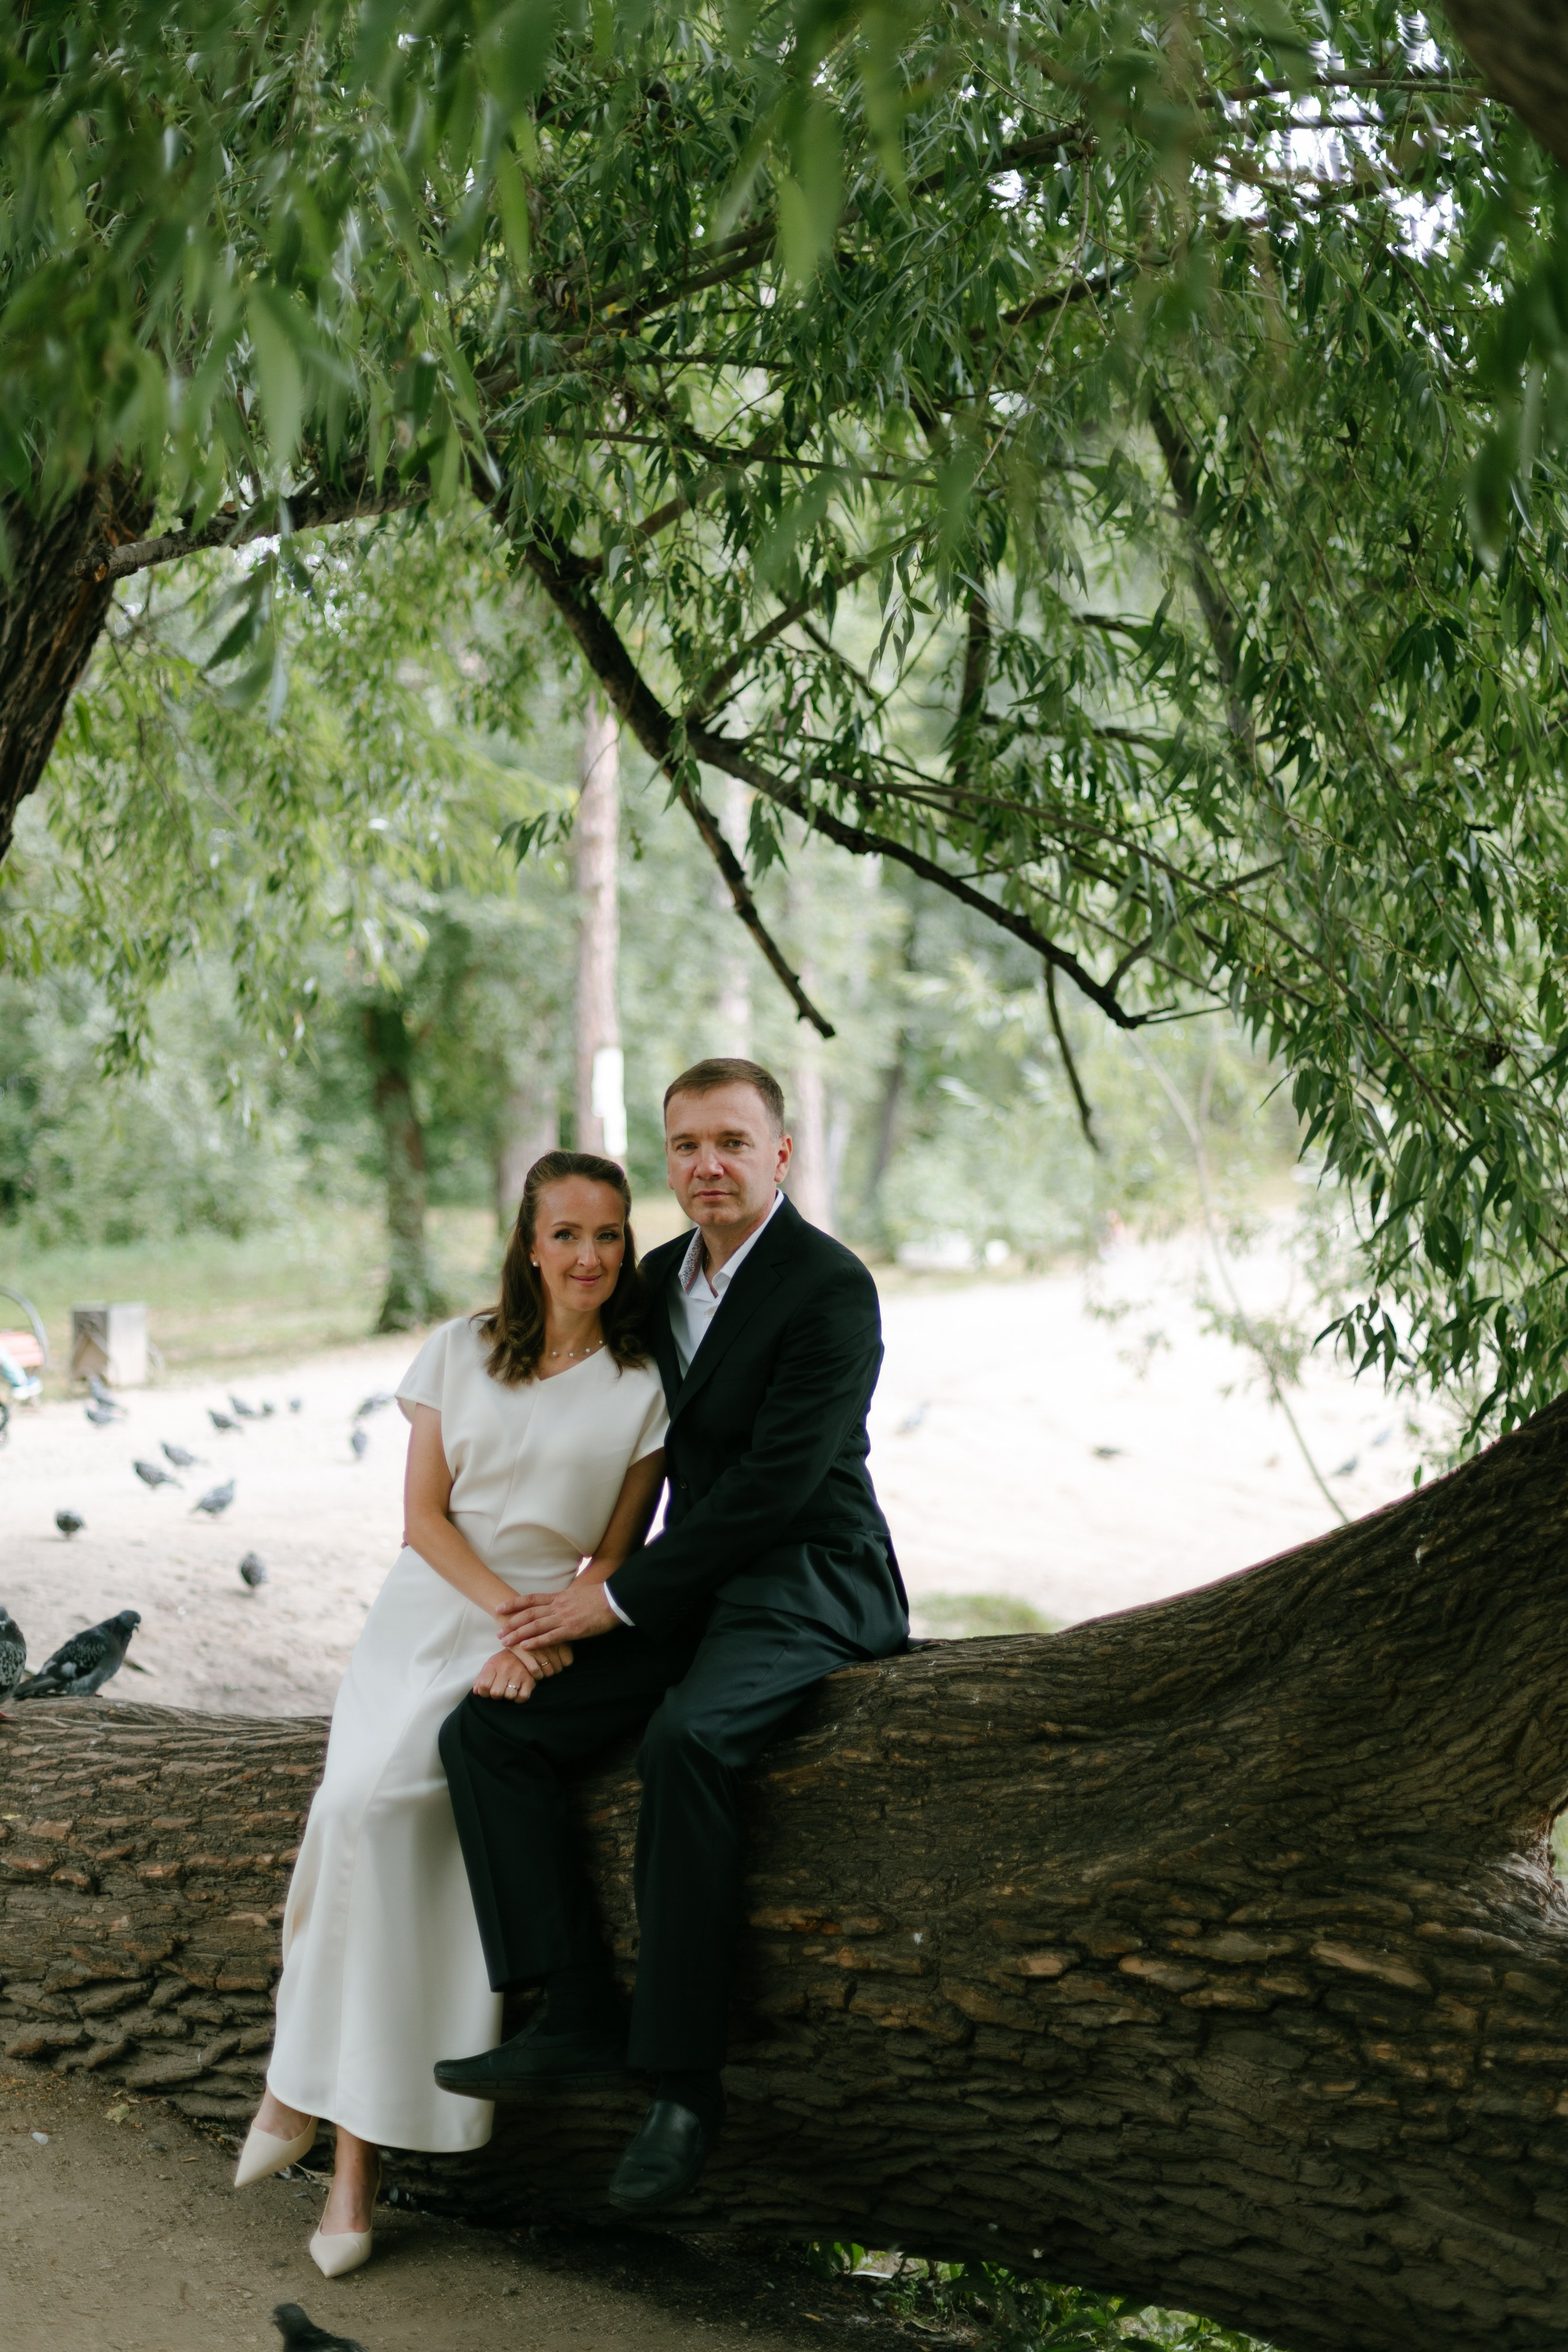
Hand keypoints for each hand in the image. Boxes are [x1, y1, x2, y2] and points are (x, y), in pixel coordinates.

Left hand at [473, 1649, 537, 1702]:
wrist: (523, 1651)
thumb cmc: (504, 1661)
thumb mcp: (491, 1665)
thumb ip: (481, 1678)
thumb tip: (476, 1691)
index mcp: (493, 1665)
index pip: (483, 1685)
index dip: (483, 1692)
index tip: (487, 1691)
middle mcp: (506, 1669)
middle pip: (496, 1693)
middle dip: (496, 1695)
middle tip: (499, 1689)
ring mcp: (518, 1674)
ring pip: (509, 1696)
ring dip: (508, 1696)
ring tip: (509, 1689)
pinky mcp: (529, 1680)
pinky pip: (523, 1697)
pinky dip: (519, 1698)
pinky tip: (517, 1692)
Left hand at [501, 1580, 618, 1647]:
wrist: (613, 1600)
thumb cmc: (598, 1598)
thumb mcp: (576, 1594)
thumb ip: (563, 1601)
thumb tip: (555, 1604)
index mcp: (558, 1597)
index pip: (531, 1599)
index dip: (514, 1604)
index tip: (500, 1607)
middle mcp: (557, 1606)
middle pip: (528, 1614)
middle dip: (511, 1622)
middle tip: (498, 1631)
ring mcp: (563, 1618)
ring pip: (535, 1626)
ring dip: (518, 1634)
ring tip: (504, 1641)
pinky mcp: (571, 1630)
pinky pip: (550, 1637)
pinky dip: (536, 1642)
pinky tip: (525, 1647)